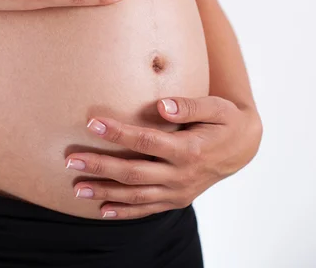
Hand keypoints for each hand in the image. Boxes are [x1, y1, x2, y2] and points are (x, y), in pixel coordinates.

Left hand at [64, 96, 262, 218]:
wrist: (243, 148)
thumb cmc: (226, 121)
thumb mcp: (216, 107)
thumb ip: (189, 106)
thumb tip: (162, 105)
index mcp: (189, 150)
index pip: (146, 142)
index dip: (118, 133)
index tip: (93, 124)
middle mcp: (181, 175)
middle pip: (134, 173)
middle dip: (100, 166)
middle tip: (71, 160)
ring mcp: (178, 191)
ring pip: (135, 195)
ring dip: (105, 192)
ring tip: (77, 188)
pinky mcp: (176, 200)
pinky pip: (147, 209)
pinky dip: (124, 211)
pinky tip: (102, 210)